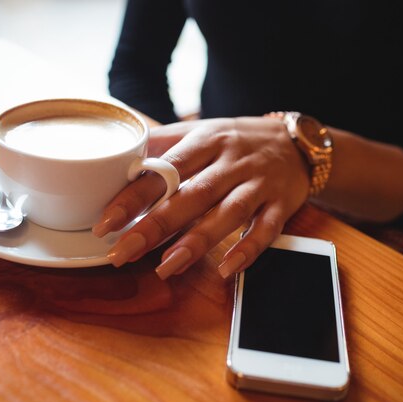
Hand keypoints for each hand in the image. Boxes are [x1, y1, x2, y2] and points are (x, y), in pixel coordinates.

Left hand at [92, 116, 310, 278]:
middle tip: (123, 253)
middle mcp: (232, 161)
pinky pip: (266, 229)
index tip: (106, 222)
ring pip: (227, 214)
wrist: (296, 141)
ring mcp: (259, 183)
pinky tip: (227, 269)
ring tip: (166, 268)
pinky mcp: (282, 204)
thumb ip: (164, 145)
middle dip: (155, 226)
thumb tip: (118, 157)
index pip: (165, 168)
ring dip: (197, 242)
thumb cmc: (237, 140)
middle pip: (192, 194)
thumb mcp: (201, 131)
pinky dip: (248, 250)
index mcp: (206, 141)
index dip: (133, 196)